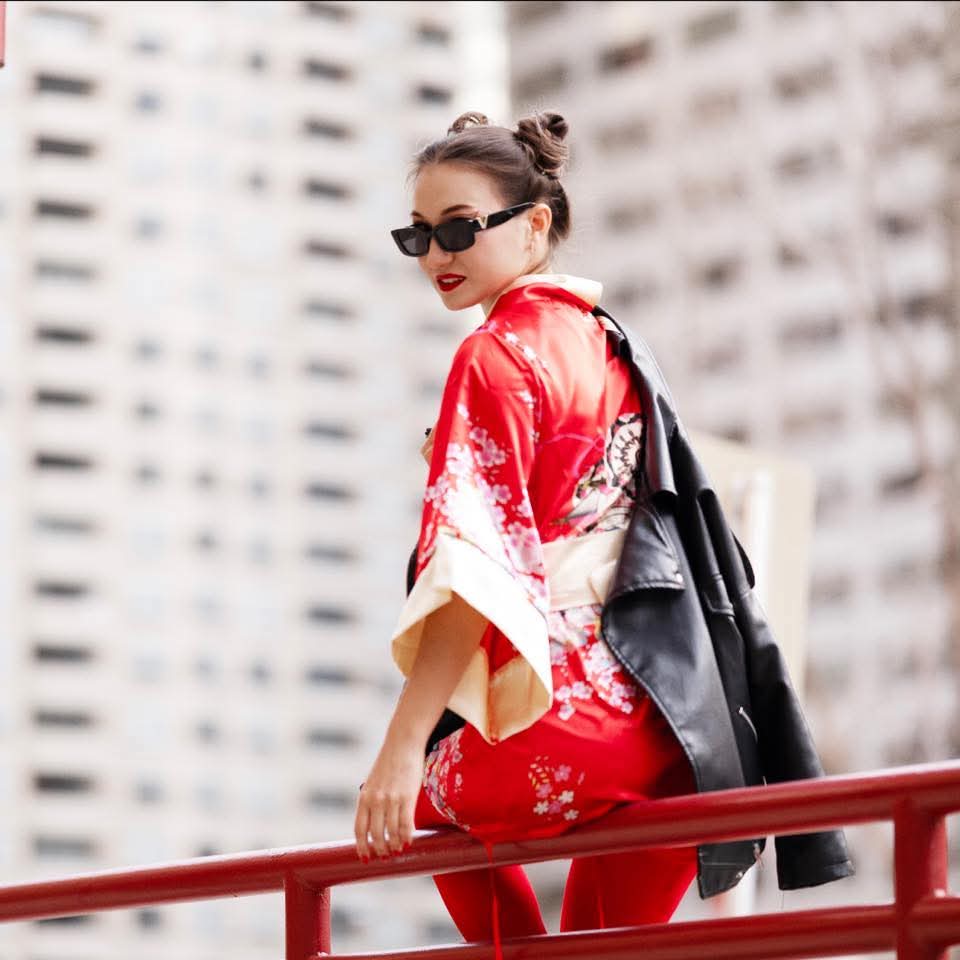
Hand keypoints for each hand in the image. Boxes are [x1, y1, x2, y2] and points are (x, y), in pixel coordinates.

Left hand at [354, 733, 424, 859]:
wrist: (403, 743)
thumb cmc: (389, 763)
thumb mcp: (373, 782)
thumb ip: (371, 801)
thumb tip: (374, 823)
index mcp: (364, 797)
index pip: (359, 829)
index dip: (362, 846)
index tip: (366, 858)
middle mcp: (376, 800)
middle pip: (376, 835)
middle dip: (380, 850)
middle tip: (386, 856)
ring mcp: (391, 799)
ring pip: (391, 832)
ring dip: (395, 845)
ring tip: (398, 850)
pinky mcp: (407, 796)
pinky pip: (406, 823)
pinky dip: (407, 836)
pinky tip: (409, 841)